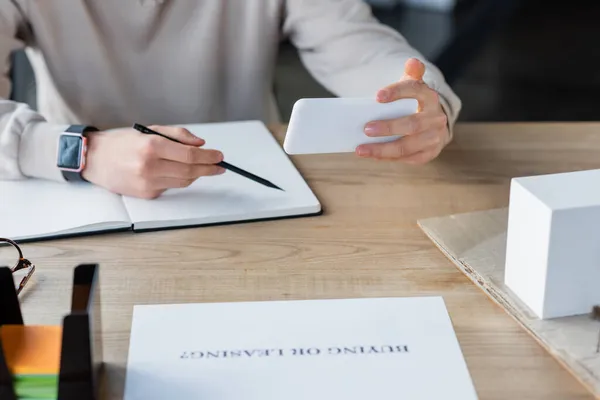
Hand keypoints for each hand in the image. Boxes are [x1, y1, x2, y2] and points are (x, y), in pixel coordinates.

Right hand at [82, 125, 224, 198]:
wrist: (94, 159)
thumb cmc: (122, 143)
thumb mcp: (149, 130)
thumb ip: (177, 136)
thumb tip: (201, 144)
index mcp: (151, 146)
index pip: (189, 155)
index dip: (208, 157)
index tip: (219, 156)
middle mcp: (149, 166)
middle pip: (190, 172)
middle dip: (209, 169)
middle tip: (219, 166)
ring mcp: (147, 183)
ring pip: (183, 182)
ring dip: (195, 175)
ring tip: (200, 167)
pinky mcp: (146, 194)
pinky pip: (170, 187)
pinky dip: (177, 179)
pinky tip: (172, 171)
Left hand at [356, 58, 450, 163]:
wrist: (433, 124)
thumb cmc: (416, 103)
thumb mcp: (414, 86)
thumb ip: (411, 74)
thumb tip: (412, 62)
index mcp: (429, 97)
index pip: (415, 90)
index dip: (396, 93)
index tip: (377, 96)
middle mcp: (435, 118)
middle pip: (411, 124)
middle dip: (387, 128)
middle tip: (365, 129)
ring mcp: (434, 137)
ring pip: (407, 146)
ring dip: (383, 149)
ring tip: (361, 149)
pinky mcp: (429, 153)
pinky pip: (407, 158)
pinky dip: (388, 158)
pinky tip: (373, 155)